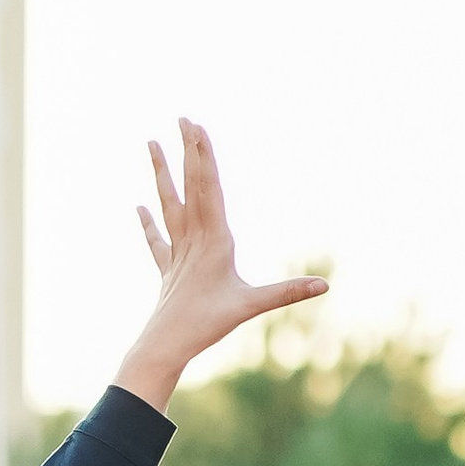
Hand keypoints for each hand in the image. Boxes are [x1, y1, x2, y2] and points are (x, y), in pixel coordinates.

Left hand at [112, 120, 326, 413]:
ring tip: (151, 143)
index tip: (197, 127)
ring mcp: (177, 254)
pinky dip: (149, 223)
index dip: (204, 156)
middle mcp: (193, 240)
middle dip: (186, 151)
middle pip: (190, 186)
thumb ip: (287, 292)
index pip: (209, 188)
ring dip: (161, 173)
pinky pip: (157, 241)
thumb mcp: (251, 306)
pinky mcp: (167, 271)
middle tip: (181, 118)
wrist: (163, 348)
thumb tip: (324, 286)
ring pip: (168, 204)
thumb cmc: (205, 326)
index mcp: (213, 240)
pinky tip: (140, 206)